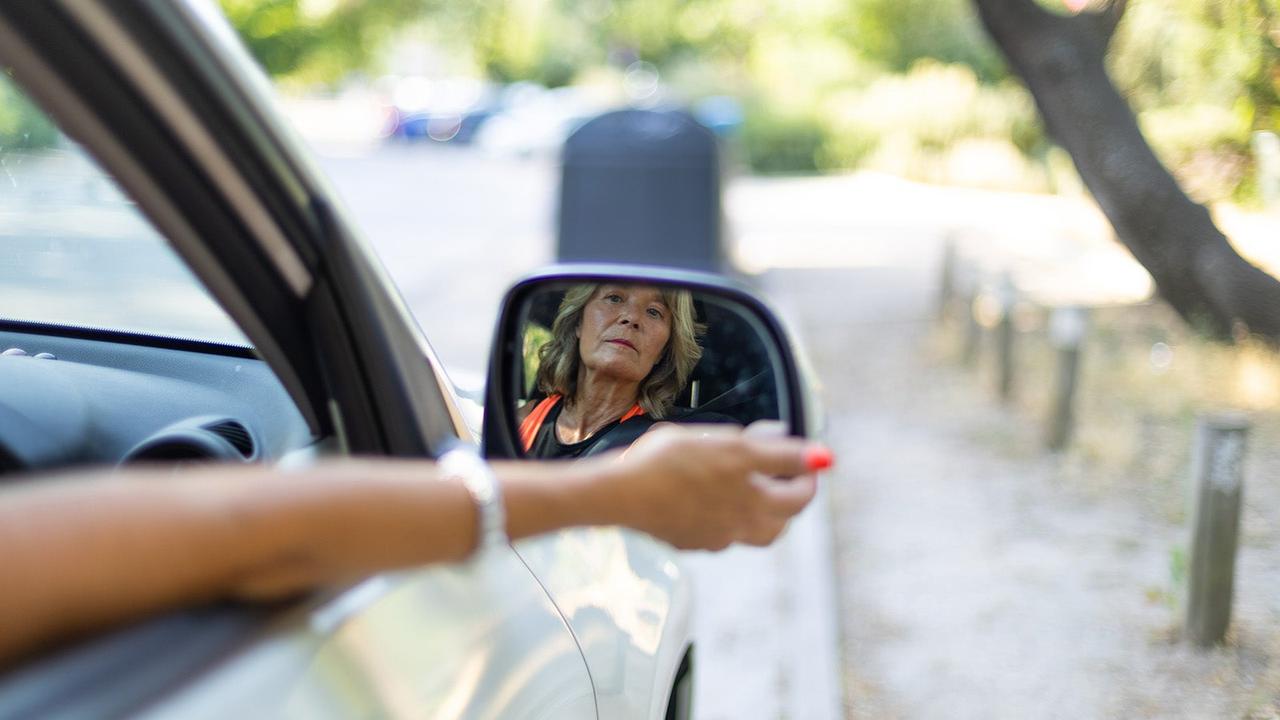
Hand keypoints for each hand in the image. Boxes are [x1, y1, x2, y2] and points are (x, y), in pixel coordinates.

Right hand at [603, 424, 825, 550]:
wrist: (620, 494)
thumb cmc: (667, 462)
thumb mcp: (726, 443)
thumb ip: (770, 449)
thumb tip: (806, 450)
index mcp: (753, 499)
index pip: (801, 493)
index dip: (808, 473)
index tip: (809, 460)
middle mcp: (740, 524)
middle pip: (782, 521)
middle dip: (792, 498)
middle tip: (786, 476)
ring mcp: (716, 537)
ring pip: (756, 532)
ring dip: (765, 514)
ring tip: (755, 491)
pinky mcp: (693, 543)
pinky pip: (723, 535)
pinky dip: (730, 519)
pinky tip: (715, 500)